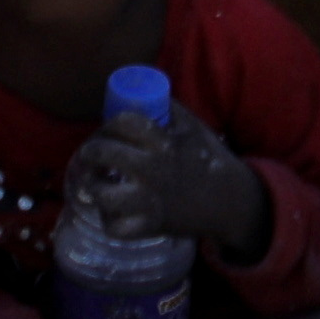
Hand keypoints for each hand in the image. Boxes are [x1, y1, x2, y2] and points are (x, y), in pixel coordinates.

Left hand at [66, 114, 271, 260]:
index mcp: (165, 143)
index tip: (107, 129)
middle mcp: (153, 170)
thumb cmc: (210, 162)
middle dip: (89, 151)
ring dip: (92, 186)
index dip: (109, 123)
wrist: (230, 202)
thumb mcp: (195, 129)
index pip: (125, 122)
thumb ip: (171, 110)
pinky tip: (110, 210)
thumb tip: (147, 91)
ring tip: (93, 183)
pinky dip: (109, 220)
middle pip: (105, 153)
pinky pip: (116, 227)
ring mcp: (149, 200)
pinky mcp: (149, 225)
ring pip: (104, 195)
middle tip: (89, 154)